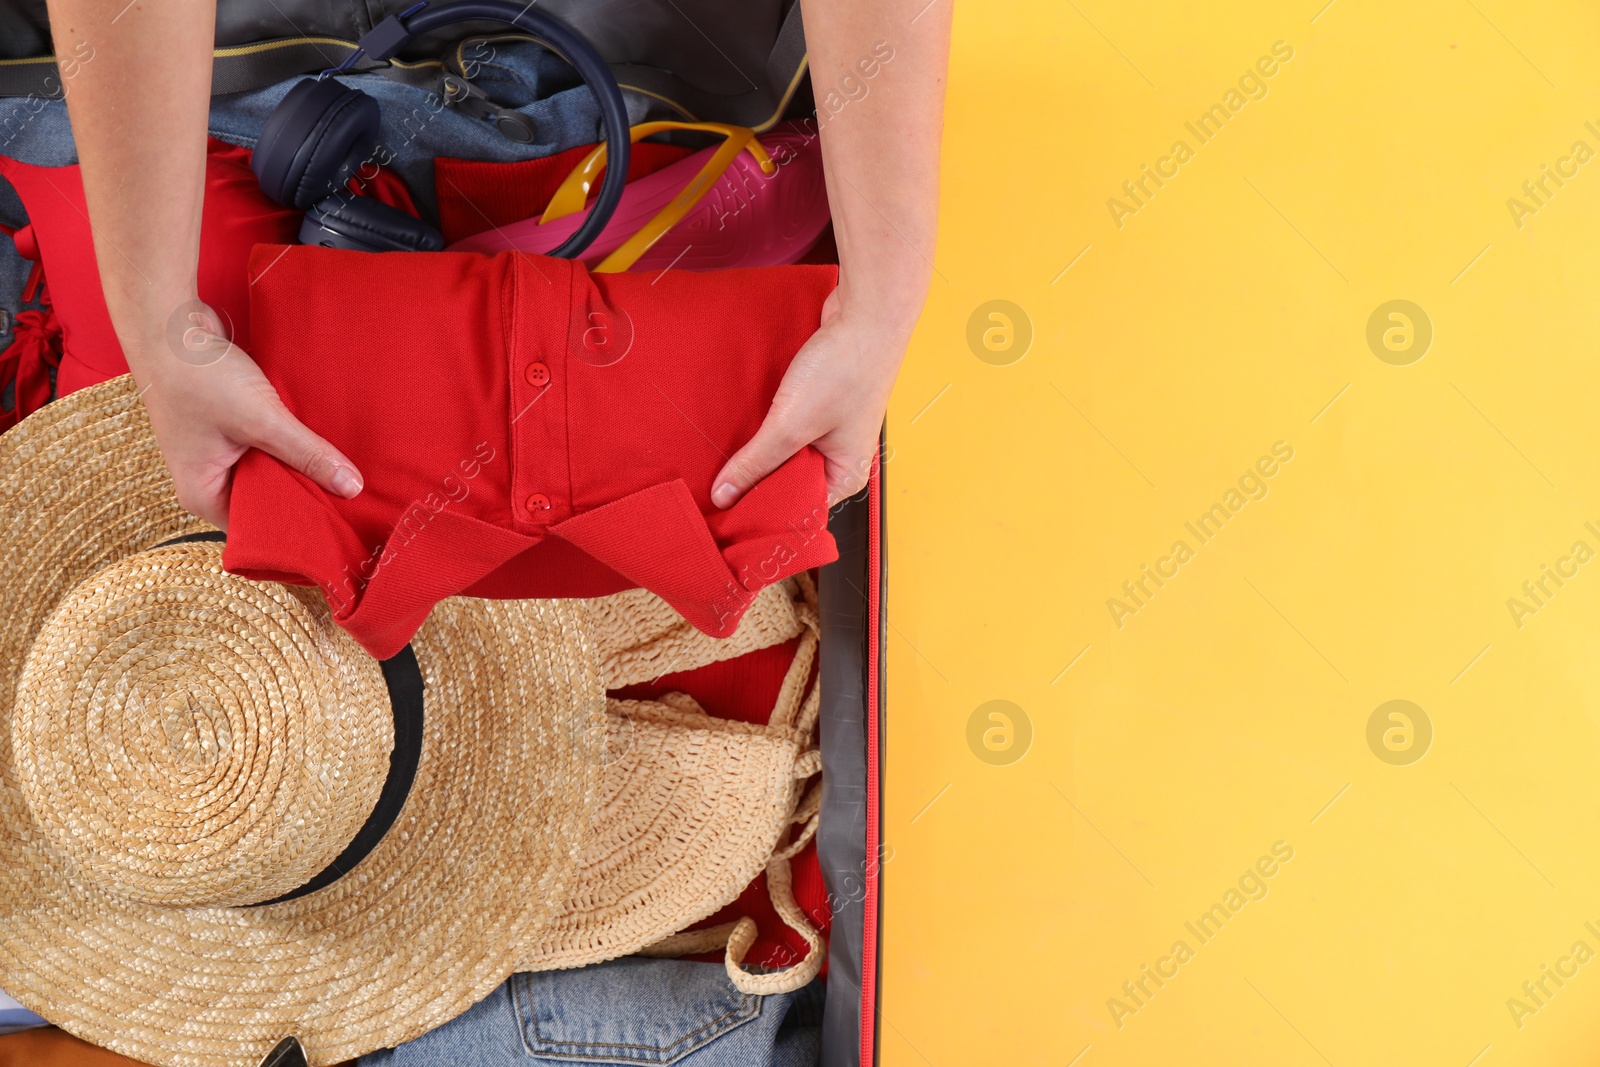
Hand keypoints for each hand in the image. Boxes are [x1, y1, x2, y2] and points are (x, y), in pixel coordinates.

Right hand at [131, 301, 363, 529]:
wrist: (166, 321)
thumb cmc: (198, 374)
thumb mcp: (261, 418)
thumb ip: (307, 453)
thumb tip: (352, 488)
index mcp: (203, 495)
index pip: (259, 529)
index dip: (298, 526)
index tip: (339, 525)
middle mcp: (208, 481)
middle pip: (268, 501)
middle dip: (305, 495)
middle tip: (352, 498)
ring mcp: (216, 454)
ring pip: (271, 470)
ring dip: (299, 464)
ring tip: (344, 471)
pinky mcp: (228, 428)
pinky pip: (266, 446)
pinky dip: (289, 442)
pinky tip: (322, 440)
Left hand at [712, 289, 911, 508]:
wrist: (866, 314)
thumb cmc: (846, 370)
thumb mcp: (791, 424)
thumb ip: (756, 463)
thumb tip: (724, 495)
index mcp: (844, 476)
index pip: (797, 509)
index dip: (761, 511)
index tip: (725, 513)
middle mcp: (840, 458)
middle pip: (787, 481)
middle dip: (756, 478)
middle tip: (716, 483)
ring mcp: (829, 431)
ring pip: (784, 451)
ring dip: (759, 449)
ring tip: (723, 454)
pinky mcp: (818, 405)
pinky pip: (785, 425)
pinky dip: (766, 425)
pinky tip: (741, 423)